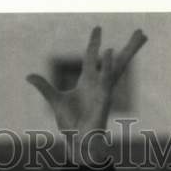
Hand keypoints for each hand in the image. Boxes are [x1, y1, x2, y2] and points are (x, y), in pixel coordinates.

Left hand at [27, 27, 146, 161]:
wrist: (76, 142)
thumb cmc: (70, 124)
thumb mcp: (55, 100)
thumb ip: (44, 87)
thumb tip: (29, 76)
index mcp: (88, 81)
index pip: (92, 57)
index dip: (94, 43)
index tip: (98, 28)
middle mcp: (99, 83)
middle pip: (116, 60)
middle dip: (129, 47)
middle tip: (141, 32)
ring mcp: (104, 90)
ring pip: (118, 67)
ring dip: (128, 51)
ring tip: (139, 35)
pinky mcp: (104, 99)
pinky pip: (107, 80)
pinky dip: (109, 66)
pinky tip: (110, 52)